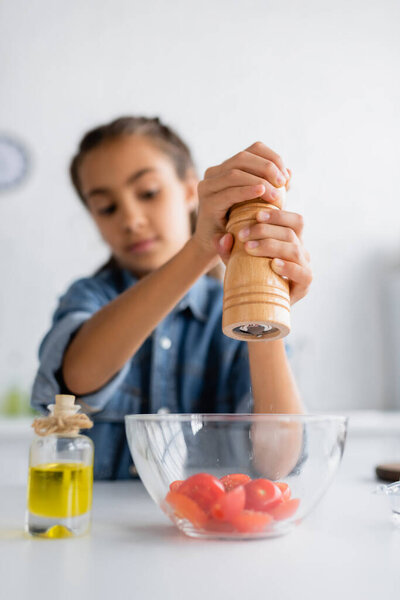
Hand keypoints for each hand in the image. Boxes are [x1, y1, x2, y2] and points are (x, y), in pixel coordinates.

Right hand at [194, 141, 289, 259]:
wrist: (216, 246)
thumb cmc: (239, 222)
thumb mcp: (259, 202)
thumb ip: (272, 187)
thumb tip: (290, 172)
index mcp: (227, 167)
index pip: (254, 149)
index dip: (272, 157)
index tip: (286, 176)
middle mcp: (214, 173)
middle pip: (243, 157)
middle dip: (267, 167)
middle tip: (283, 183)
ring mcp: (207, 187)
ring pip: (235, 172)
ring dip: (259, 180)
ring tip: (275, 194)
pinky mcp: (208, 204)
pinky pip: (229, 192)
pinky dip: (247, 191)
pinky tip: (262, 193)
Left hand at [229, 207, 311, 305]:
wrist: (257, 306)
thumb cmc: (249, 275)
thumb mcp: (235, 259)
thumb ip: (227, 248)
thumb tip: (224, 238)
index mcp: (291, 239)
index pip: (294, 220)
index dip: (278, 215)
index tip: (257, 215)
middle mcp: (301, 250)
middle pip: (290, 233)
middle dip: (265, 231)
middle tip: (242, 235)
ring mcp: (304, 267)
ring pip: (294, 250)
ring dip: (271, 246)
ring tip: (249, 248)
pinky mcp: (304, 285)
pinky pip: (303, 273)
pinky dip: (289, 268)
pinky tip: (274, 265)